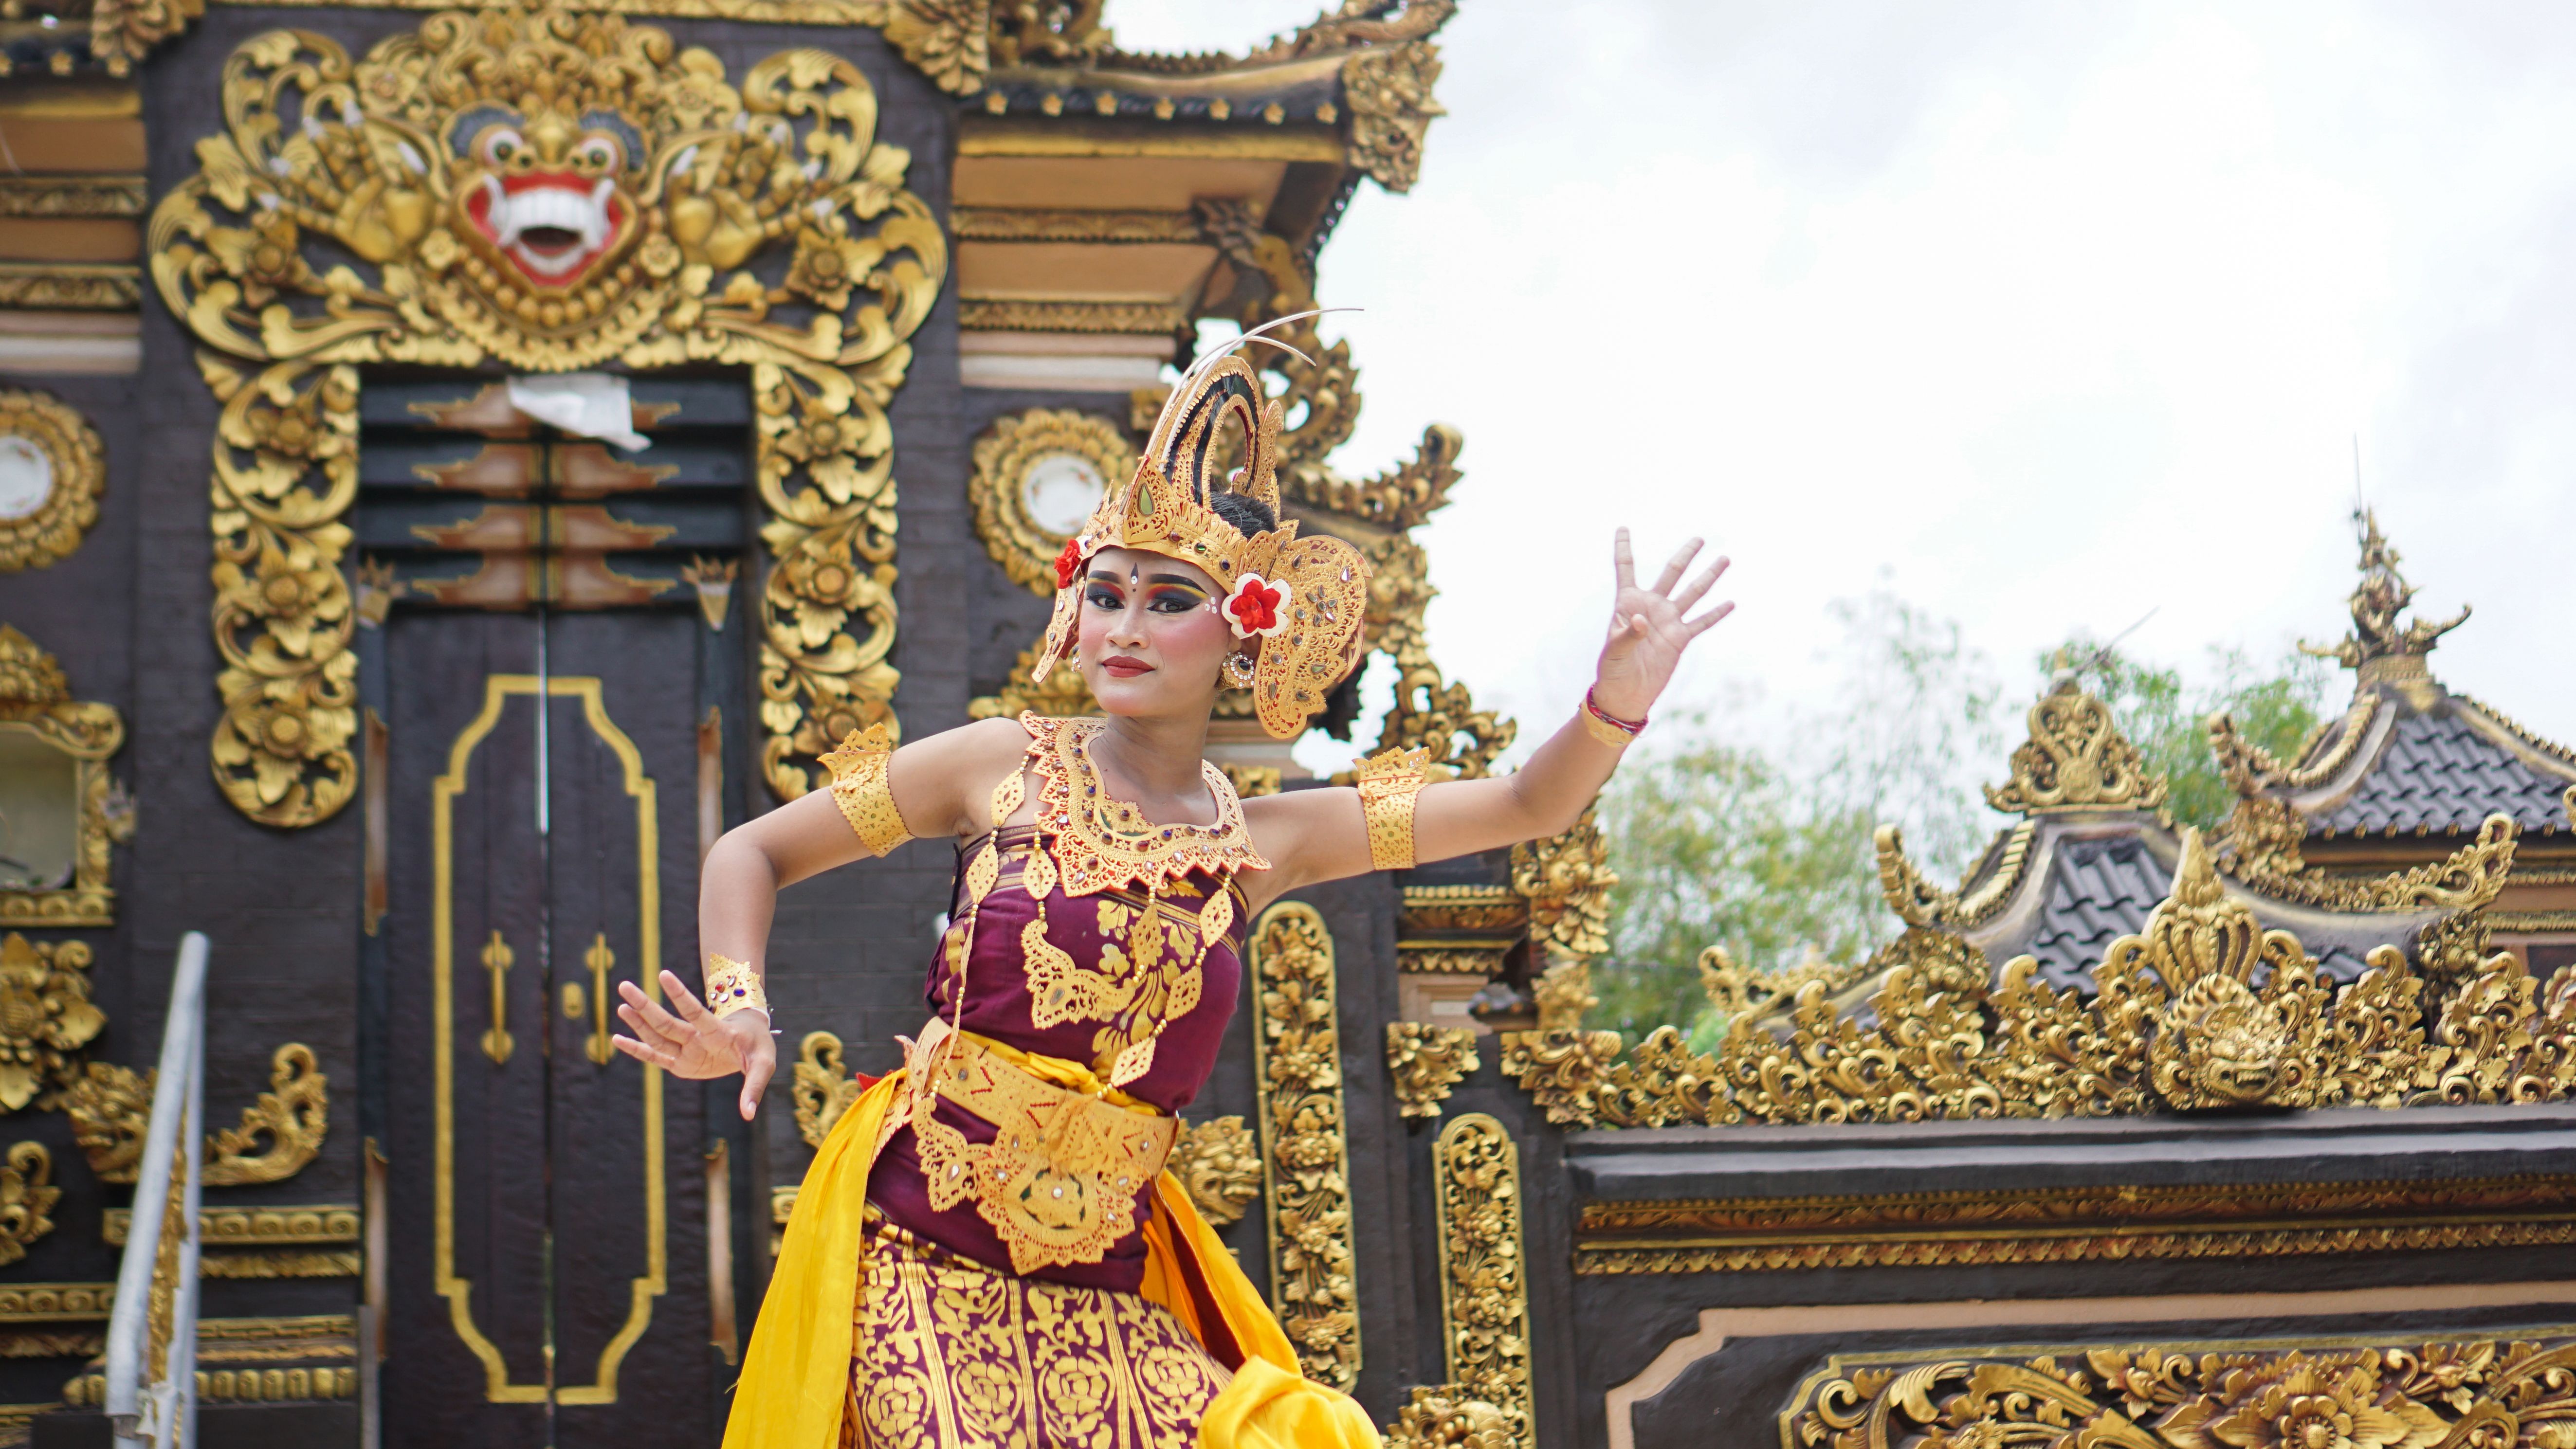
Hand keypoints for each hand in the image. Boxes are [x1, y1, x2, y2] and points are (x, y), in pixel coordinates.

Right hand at [612, 970, 776, 1120]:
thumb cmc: (758, 1048)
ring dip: (639, 1022)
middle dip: (646, 1006)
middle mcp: (697, 1039)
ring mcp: (687, 1050)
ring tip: (621, 1006)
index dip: (680, 994)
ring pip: (658, 1036)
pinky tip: (618, 1038)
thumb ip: (754, 1088)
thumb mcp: (764, 1065)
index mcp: (718, 1034)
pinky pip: (656, 1055)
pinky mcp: (681, 1064)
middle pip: (667, 1023)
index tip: (663, 974)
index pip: (696, 1012)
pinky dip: (637, 1049)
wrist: (751, 1040)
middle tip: (624, 985)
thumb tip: (748, 1115)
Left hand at [1594, 528, 1732, 720]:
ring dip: (1709, 577)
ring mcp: (1668, 621)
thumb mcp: (1614, 651)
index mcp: (1627, 602)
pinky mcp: (1680, 639)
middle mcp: (1651, 606)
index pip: (1625, 568)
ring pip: (1692, 593)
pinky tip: (1730, 603)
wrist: (1626, 693)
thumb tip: (1641, 621)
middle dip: (1685, 555)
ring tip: (1724, 559)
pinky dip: (1716, 613)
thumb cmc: (1613, 669)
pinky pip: (1701, 623)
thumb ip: (1627, 634)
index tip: (1622, 527)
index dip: (1623, 548)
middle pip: (1671, 573)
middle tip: (1699, 538)